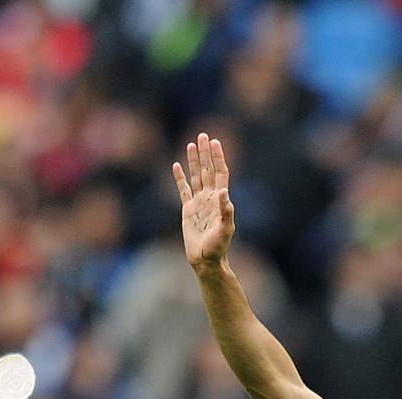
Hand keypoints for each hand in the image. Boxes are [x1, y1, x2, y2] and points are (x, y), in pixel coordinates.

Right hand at [173, 132, 234, 272]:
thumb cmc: (218, 247)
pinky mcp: (187, 210)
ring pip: (196, 176)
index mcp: (220, 200)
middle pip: (208, 170)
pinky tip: (176, 165)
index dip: (218, 158)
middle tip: (203, 135)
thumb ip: (225, 211)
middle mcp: (210, 198)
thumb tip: (223, 192)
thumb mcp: (224, 230)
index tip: (215, 142)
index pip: (220, 173)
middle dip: (206, 153)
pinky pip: (182, 190)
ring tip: (191, 144)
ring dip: (194, 160)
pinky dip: (179, 177)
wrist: (205, 260)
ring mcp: (198, 203)